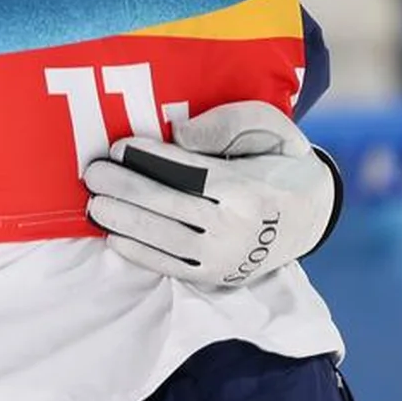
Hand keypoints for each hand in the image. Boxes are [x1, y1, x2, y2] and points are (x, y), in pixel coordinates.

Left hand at [85, 102, 337, 287]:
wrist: (309, 215)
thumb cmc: (279, 162)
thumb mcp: (270, 128)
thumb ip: (229, 123)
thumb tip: (179, 134)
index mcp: (251, 191)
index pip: (191, 174)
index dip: (151, 160)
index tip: (118, 147)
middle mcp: (238, 230)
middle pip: (170, 208)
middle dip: (126, 190)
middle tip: (93, 174)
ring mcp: (226, 259)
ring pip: (165, 240)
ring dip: (123, 222)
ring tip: (94, 203)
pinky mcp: (216, 277)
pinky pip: (171, 268)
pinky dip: (140, 253)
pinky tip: (114, 236)